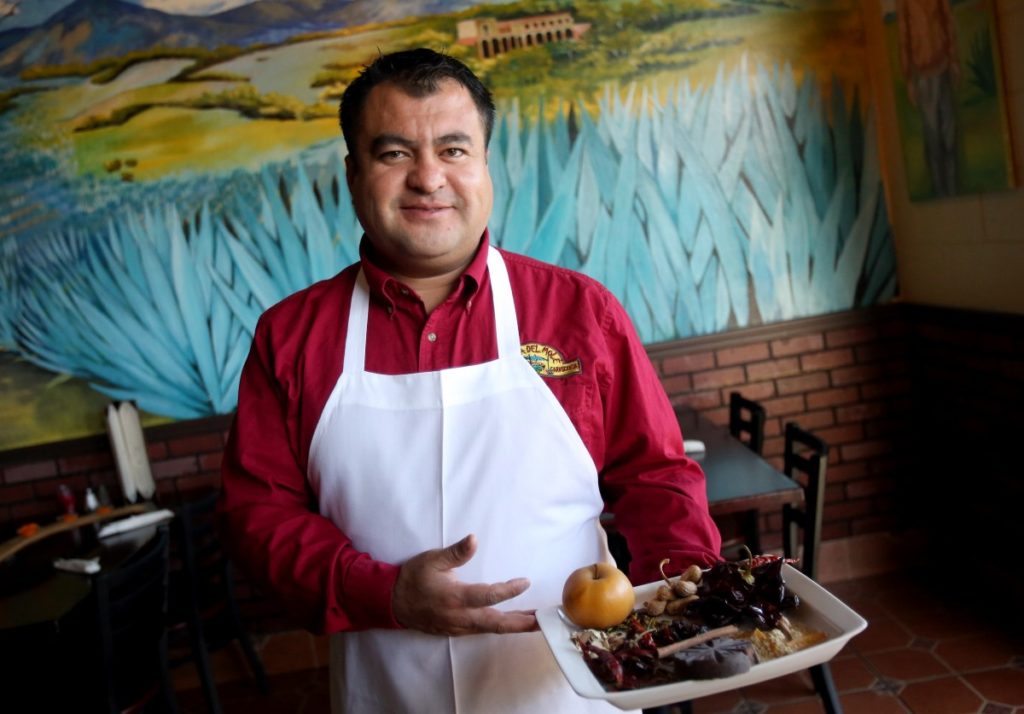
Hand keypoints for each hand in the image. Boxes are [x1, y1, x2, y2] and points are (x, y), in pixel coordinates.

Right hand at [392, 534, 536, 635]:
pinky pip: (481, 631)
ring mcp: (458, 627)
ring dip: (513, 626)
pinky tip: (510, 622)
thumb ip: (456, 552)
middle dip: (521, 623)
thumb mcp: (432, 559)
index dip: (509, 590)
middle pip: (496, 623)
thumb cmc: (413, 577)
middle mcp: (459, 616)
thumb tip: (474, 539)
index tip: (525, 582)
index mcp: (455, 597)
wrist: (392, 602)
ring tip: (533, 622)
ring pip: (490, 629)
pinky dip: (498, 627)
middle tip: (542, 621)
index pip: (489, 596)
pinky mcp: (455, 631)